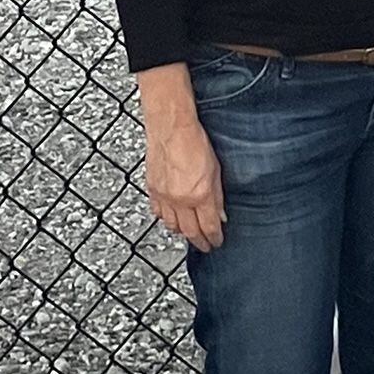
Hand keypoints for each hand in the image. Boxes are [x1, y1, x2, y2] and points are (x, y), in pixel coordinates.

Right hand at [143, 87, 226, 250]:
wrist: (171, 128)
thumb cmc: (195, 142)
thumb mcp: (216, 170)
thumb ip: (218, 197)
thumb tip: (220, 216)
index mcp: (200, 194)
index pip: (208, 227)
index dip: (214, 238)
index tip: (217, 242)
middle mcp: (181, 199)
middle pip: (190, 232)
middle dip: (200, 242)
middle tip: (205, 245)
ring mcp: (164, 196)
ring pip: (172, 226)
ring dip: (183, 233)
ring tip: (191, 234)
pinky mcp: (153, 190)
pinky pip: (158, 213)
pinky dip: (167, 219)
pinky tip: (173, 219)